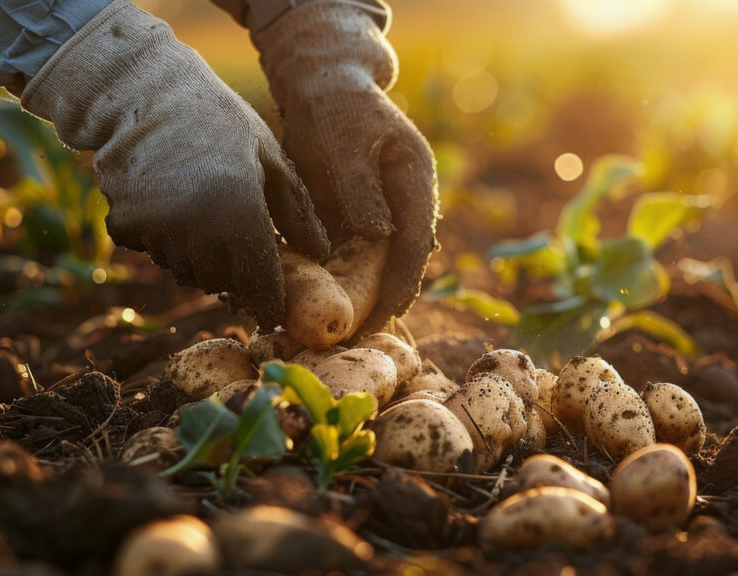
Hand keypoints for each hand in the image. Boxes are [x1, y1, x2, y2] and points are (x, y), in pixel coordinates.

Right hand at [21, 0, 328, 328]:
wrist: (147, 92)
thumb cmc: (222, 122)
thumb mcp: (272, 160)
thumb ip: (297, 213)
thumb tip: (320, 254)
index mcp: (241, 215)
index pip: (261, 283)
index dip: (269, 302)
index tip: (274, 311)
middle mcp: (197, 232)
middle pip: (222, 281)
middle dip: (234, 273)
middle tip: (238, 244)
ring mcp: (157, 231)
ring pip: (186, 271)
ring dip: (199, 257)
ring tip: (204, 213)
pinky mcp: (125, 225)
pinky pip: (151, 252)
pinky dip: (163, 239)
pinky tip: (170, 202)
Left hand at [246, 1, 438, 334]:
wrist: (322, 88)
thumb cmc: (334, 109)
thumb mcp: (345, 144)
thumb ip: (361, 188)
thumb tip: (380, 235)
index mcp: (414, 178)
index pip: (415, 240)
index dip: (402, 281)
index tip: (386, 314)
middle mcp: (406, 199)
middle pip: (402, 259)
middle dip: (386, 299)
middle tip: (363, 335)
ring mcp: (384, 209)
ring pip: (380, 262)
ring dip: (365, 295)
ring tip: (347, 331)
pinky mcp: (360, 216)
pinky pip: (355, 255)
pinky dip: (343, 279)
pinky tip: (327, 305)